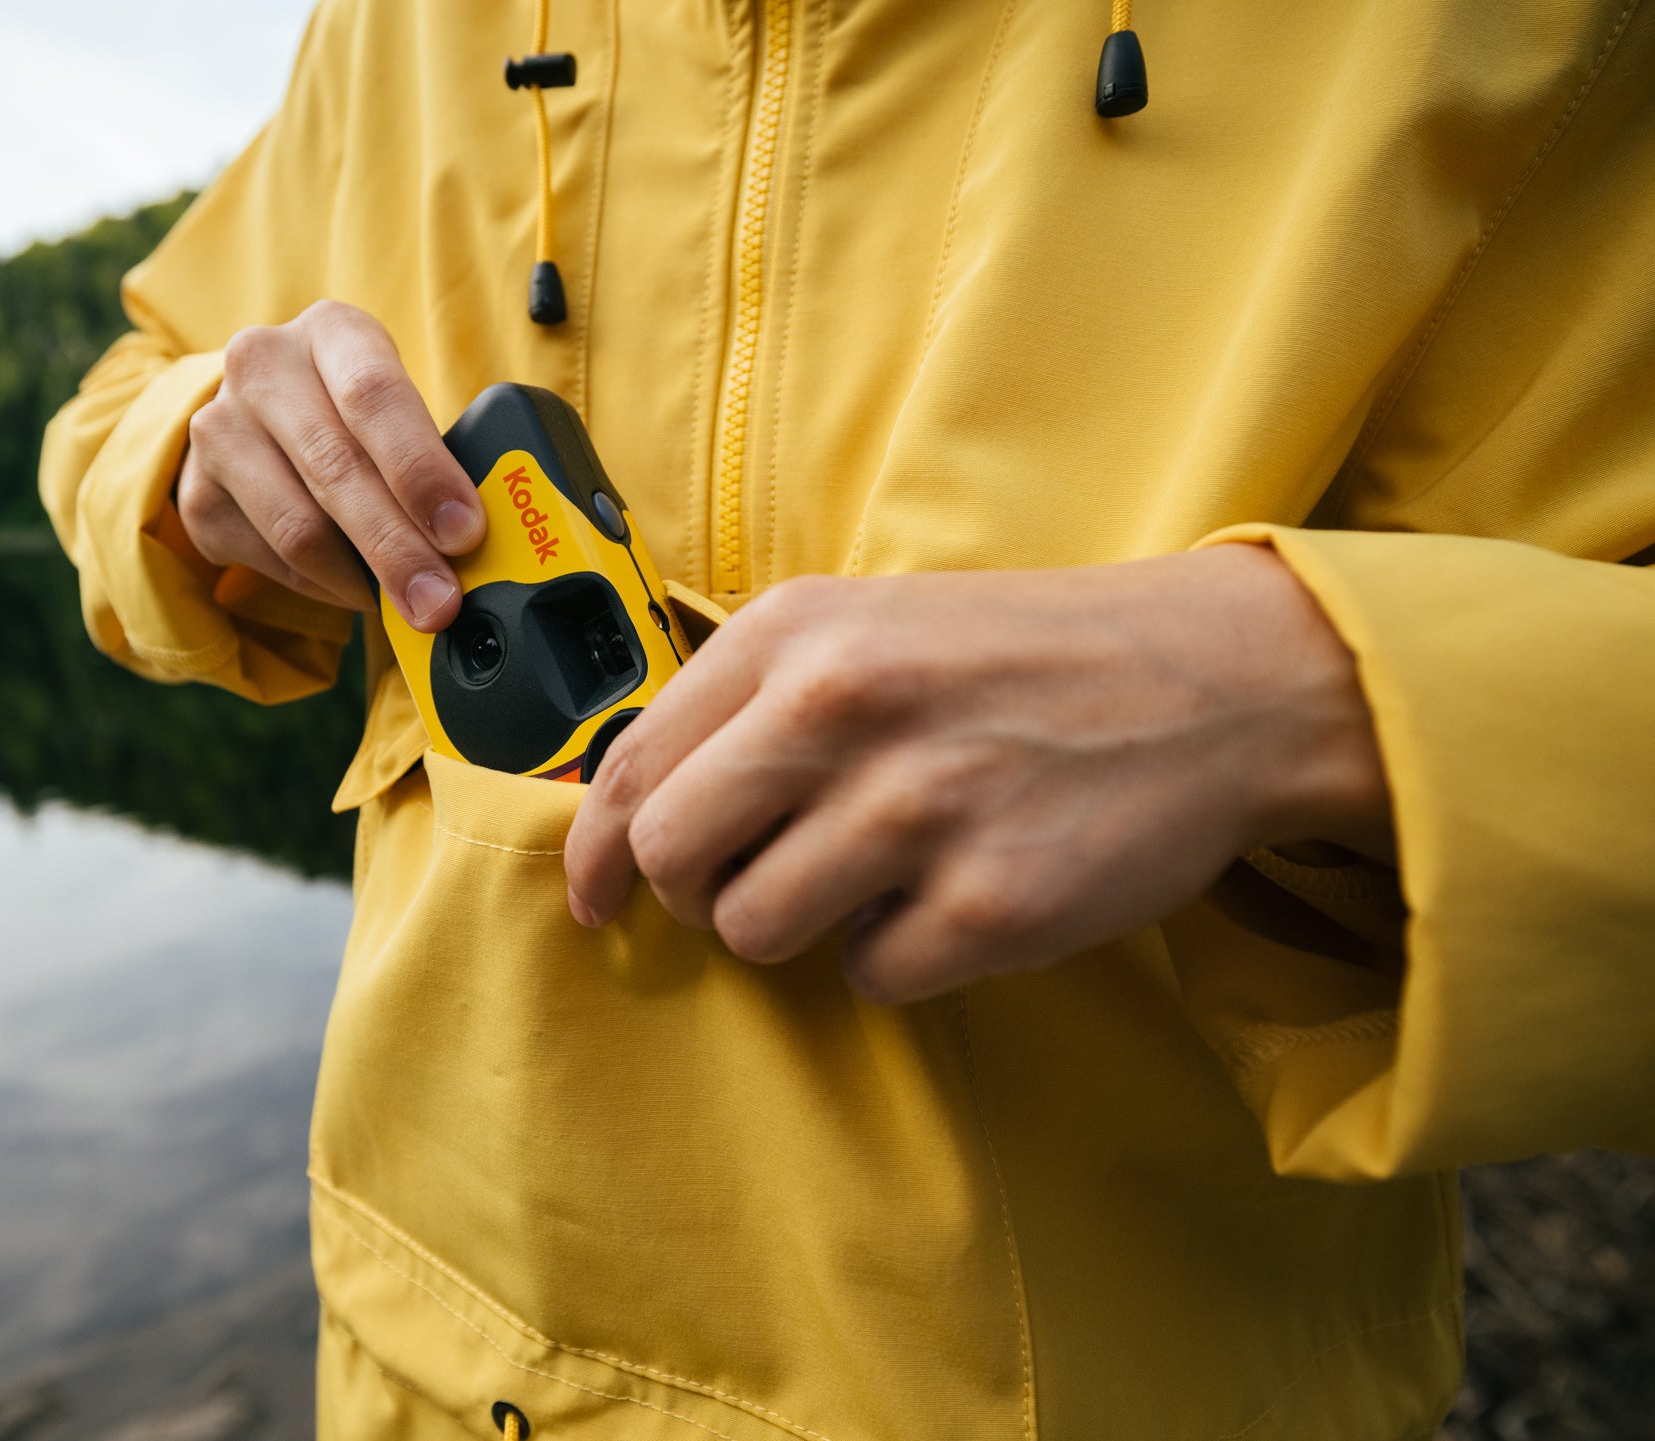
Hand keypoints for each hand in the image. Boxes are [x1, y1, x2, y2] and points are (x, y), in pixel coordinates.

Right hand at [177, 300, 481, 630]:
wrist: (258, 418)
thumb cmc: (355, 416)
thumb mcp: (397, 407)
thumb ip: (435, 456)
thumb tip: (475, 541)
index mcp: (331, 332)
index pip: (375, 396)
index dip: (422, 470)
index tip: (464, 532)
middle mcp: (262, 367)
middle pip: (336, 469)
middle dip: (399, 548)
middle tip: (440, 602)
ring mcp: (220, 429)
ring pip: (299, 527)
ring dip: (362, 581)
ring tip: (406, 604)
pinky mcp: (199, 494)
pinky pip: (274, 561)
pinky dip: (327, 587)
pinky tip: (356, 587)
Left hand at [562, 545, 1392, 1002]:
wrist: (1217, 680)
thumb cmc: (1024, 660)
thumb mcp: (869, 626)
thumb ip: (751, 703)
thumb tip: (633, 813)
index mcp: (795, 633)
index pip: (632, 768)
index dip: (594, 853)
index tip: (597, 899)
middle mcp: (840, 709)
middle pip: (672, 859)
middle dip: (697, 893)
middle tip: (756, 883)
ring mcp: (916, 806)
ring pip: (757, 932)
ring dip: (804, 926)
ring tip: (879, 876)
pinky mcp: (990, 899)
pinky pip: (872, 977)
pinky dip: (900, 958)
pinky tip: (955, 898)